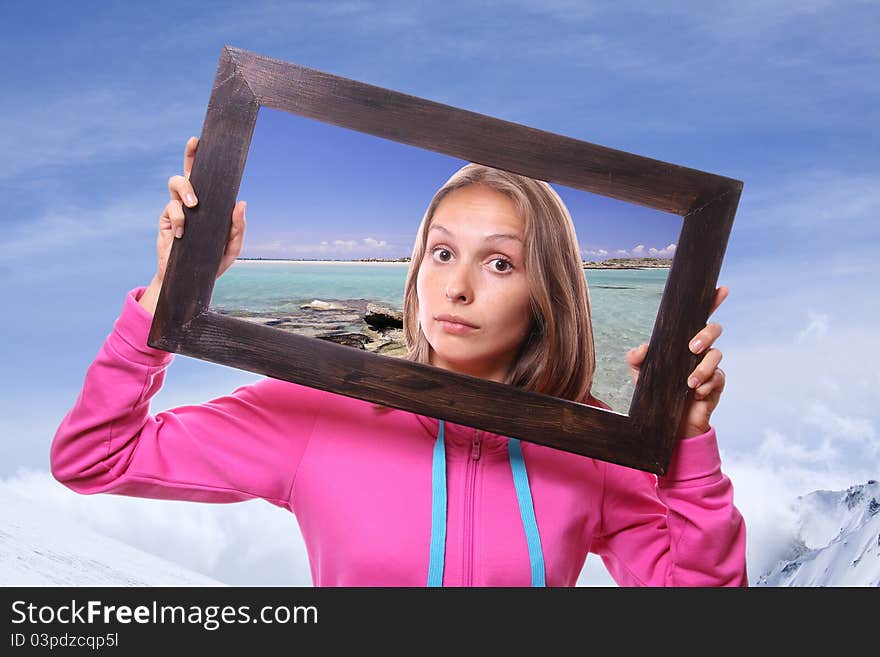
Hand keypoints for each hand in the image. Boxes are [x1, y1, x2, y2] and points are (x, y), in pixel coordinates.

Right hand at [155, 136, 246, 282]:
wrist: (190, 282)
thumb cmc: (212, 262)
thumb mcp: (230, 247)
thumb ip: (237, 227)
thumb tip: (241, 203)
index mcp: (210, 204)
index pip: (208, 178)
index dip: (204, 159)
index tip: (205, 140)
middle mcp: (192, 201)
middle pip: (187, 171)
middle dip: (190, 155)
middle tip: (194, 144)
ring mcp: (178, 209)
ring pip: (176, 184)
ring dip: (186, 190)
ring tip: (194, 206)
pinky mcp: (166, 220)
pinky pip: (171, 210)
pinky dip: (178, 219)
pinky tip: (183, 234)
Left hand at [626, 286, 728, 438]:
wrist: (664, 424)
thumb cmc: (654, 393)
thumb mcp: (639, 374)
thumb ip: (635, 358)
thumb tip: (643, 347)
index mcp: (682, 342)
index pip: (698, 318)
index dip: (712, 302)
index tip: (720, 289)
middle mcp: (699, 350)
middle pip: (713, 329)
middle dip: (705, 335)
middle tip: (691, 348)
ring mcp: (709, 366)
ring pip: (717, 354)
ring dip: (703, 367)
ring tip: (689, 383)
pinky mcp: (716, 384)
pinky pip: (718, 377)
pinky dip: (707, 384)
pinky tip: (695, 393)